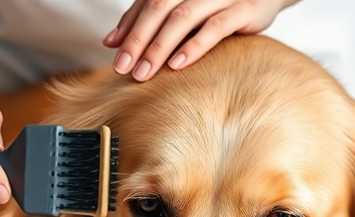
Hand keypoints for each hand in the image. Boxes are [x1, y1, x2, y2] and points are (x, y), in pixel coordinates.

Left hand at [104, 0, 298, 81]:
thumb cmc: (219, 5)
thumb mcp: (182, 10)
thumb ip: (147, 20)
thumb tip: (111, 41)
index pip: (146, 4)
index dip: (128, 29)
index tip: (115, 57)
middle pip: (159, 9)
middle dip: (139, 41)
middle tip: (124, 69)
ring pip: (182, 18)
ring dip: (160, 47)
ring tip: (145, 73)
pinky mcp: (242, 10)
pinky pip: (215, 28)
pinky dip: (194, 46)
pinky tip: (178, 64)